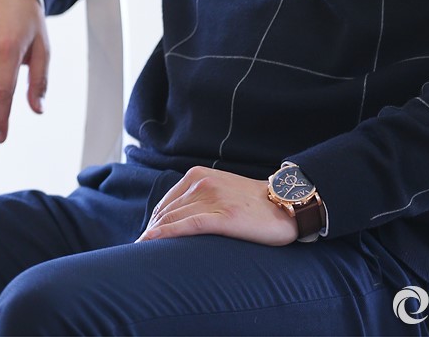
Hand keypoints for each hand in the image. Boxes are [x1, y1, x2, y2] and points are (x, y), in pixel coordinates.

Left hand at [136, 166, 298, 245]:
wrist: (286, 204)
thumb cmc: (252, 203)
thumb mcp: (220, 190)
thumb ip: (197, 198)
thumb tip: (173, 218)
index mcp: (198, 175)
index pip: (165, 203)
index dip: (153, 224)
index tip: (145, 241)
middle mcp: (203, 182)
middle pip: (165, 212)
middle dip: (151, 233)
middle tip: (142, 253)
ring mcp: (213, 198)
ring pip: (172, 219)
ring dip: (154, 237)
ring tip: (144, 254)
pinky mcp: (224, 217)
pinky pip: (187, 225)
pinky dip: (166, 235)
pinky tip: (151, 242)